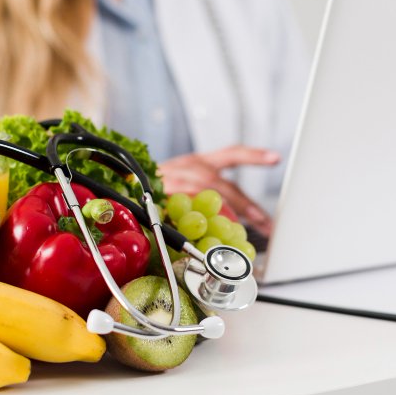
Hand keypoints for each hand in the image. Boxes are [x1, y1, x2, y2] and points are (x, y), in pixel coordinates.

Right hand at [159, 145, 278, 235]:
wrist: (120, 180)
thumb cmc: (153, 186)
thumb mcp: (182, 182)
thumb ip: (203, 197)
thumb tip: (235, 225)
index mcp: (198, 162)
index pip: (230, 154)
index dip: (253, 155)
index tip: (275, 158)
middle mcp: (188, 167)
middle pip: (223, 185)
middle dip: (247, 206)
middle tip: (265, 224)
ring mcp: (173, 180)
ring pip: (205, 196)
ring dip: (226, 219)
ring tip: (243, 237)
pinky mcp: (158, 194)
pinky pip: (181, 211)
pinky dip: (195, 226)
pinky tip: (205, 241)